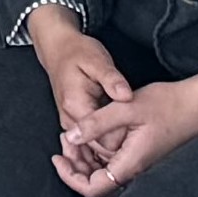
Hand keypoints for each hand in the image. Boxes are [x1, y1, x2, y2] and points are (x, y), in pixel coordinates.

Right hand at [21, 5, 130, 138]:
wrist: (58, 49)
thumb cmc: (77, 53)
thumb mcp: (98, 61)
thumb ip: (112, 80)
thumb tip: (127, 96)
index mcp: (76, 106)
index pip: (104, 138)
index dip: (124, 136)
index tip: (139, 127)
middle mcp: (69, 119)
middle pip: (99, 147)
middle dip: (120, 142)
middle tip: (138, 129)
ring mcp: (70, 123)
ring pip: (95, 147)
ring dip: (113, 142)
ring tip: (130, 128)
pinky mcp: (73, 123)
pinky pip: (91, 141)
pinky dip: (105, 138)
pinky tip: (118, 127)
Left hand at [56, 65, 197, 196]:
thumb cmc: (167, 104)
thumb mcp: (125, 107)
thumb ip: (96, 123)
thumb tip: (70, 136)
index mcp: (130, 164)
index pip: (92, 189)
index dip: (70, 176)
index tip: (57, 156)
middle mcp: (137, 171)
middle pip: (97, 185)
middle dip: (76, 166)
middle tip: (64, 140)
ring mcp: (142, 166)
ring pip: (106, 175)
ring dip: (87, 160)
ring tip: (75, 135)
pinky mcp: (145, 157)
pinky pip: (117, 166)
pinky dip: (100, 155)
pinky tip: (93, 135)